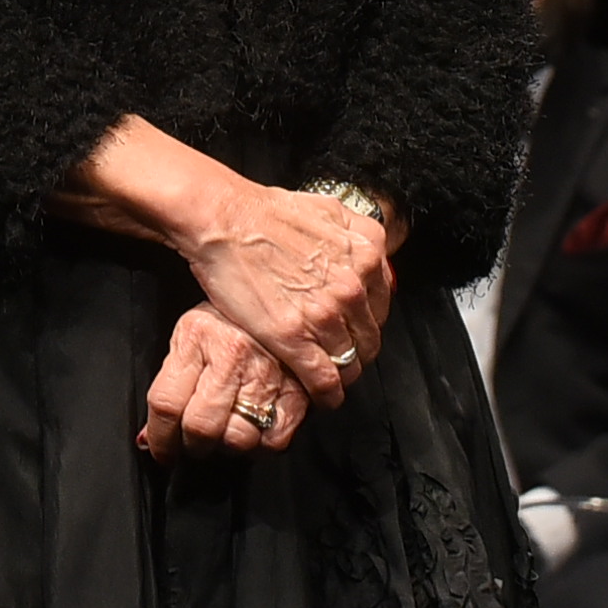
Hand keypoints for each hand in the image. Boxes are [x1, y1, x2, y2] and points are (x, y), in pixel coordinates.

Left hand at [139, 303, 309, 459]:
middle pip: (202, 427)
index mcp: (198, 336)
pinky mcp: (299, 389)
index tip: (161, 451)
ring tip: (225, 430)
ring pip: (238, 439)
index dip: (160, 438)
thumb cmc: (228, 318)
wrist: (280, 292)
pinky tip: (254, 428)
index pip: (167, 403)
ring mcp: (268, 372)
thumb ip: (170, 384)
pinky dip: (261, 445)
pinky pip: (275, 440)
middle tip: (195, 440)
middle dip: (193, 445)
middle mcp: (233, 353)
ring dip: (226, 445)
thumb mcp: (189, 336)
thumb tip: (149, 438)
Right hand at [176, 184, 393, 402]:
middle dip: (357, 352)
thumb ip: (355, 233)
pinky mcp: (295, 337)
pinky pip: (325, 378)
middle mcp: (353, 285)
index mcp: (366, 254)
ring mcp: (326, 313)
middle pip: (369, 337)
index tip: (354, 331)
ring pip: (350, 361)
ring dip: (342, 375)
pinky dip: (327, 394)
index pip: (381, 306)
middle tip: (340, 357)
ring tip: (329, 379)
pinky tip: (323, 397)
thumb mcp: (328, 210)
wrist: (225, 219)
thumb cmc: (265, 212)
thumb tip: (366, 253)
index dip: (366, 323)